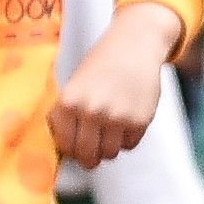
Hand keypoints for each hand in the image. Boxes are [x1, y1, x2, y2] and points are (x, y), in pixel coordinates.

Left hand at [48, 5, 179, 168]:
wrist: (134, 46)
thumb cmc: (101, 65)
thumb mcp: (73, 85)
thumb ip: (65, 115)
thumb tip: (63, 148)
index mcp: (69, 102)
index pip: (66, 145)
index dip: (71, 150)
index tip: (75, 148)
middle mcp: (91, 111)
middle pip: (88, 156)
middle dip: (89, 157)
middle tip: (92, 152)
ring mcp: (117, 118)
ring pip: (110, 154)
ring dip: (109, 148)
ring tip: (109, 132)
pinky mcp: (139, 121)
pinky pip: (130, 146)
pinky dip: (127, 139)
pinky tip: (125, 122)